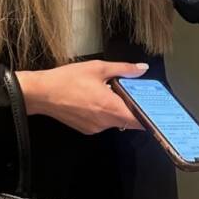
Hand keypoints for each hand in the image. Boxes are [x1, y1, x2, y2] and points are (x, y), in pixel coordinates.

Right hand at [17, 60, 148, 133]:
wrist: (41, 94)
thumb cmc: (68, 79)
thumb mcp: (98, 68)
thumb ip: (123, 69)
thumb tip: (142, 68)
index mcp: (111, 107)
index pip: (139, 120)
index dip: (150, 116)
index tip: (157, 110)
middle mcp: (105, 122)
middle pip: (128, 120)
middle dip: (133, 109)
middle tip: (135, 95)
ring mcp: (95, 128)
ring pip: (114, 121)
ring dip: (117, 110)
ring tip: (110, 93)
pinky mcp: (86, 130)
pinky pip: (102, 123)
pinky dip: (104, 113)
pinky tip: (95, 100)